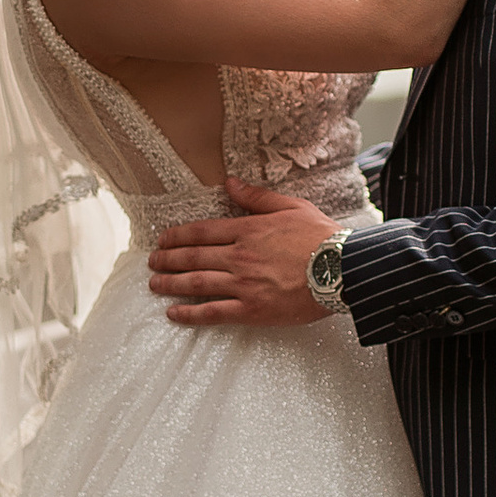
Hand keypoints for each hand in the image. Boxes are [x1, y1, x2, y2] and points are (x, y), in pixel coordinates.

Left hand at [145, 178, 337, 328]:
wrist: (343, 269)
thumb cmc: (322, 237)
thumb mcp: (291, 206)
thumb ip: (257, 197)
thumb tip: (230, 183)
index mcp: (248, 230)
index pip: (202, 232)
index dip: (178, 236)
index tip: (162, 239)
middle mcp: (240, 256)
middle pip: (193, 257)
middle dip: (168, 259)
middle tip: (152, 262)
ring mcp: (244, 284)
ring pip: (197, 283)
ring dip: (171, 283)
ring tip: (154, 284)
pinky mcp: (253, 310)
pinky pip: (214, 312)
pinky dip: (190, 314)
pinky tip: (174, 314)